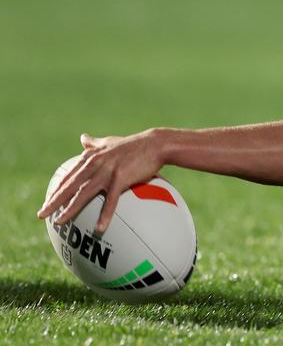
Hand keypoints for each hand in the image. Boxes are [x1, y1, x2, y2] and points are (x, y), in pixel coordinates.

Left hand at [37, 132, 165, 233]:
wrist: (156, 144)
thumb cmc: (133, 144)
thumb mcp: (110, 142)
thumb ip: (94, 143)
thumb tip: (82, 138)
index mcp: (91, 157)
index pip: (69, 177)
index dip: (56, 190)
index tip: (46, 202)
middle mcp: (95, 164)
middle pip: (70, 186)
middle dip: (54, 201)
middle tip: (41, 215)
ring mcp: (107, 171)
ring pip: (84, 193)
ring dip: (70, 209)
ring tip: (60, 222)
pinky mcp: (121, 179)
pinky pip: (111, 201)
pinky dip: (105, 215)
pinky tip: (99, 228)